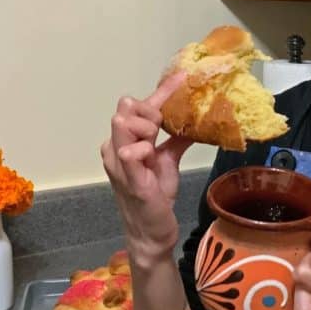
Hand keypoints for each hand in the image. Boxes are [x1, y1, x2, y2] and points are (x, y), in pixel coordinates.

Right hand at [101, 72, 192, 254]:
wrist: (151, 232)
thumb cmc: (155, 195)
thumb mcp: (167, 160)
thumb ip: (176, 138)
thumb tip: (197, 119)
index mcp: (122, 140)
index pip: (138, 107)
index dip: (161, 91)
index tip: (182, 77)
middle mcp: (114, 147)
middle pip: (126, 108)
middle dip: (150, 112)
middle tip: (163, 130)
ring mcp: (118, 163)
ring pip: (123, 122)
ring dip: (146, 127)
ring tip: (156, 144)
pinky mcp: (129, 180)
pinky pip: (130, 153)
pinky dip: (142, 148)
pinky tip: (151, 152)